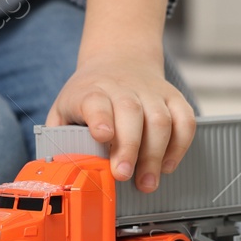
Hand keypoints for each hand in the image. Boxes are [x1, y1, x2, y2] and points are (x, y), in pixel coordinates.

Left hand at [46, 51, 195, 192]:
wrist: (118, 59)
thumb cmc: (89, 94)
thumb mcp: (65, 108)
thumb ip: (59, 136)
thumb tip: (56, 168)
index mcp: (92, 90)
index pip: (96, 100)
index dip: (100, 118)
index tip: (102, 136)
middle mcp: (123, 88)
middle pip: (131, 112)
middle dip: (129, 147)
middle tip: (124, 175)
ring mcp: (151, 91)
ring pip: (160, 119)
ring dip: (156, 154)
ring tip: (147, 181)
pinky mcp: (172, 97)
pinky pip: (184, 120)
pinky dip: (180, 145)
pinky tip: (167, 164)